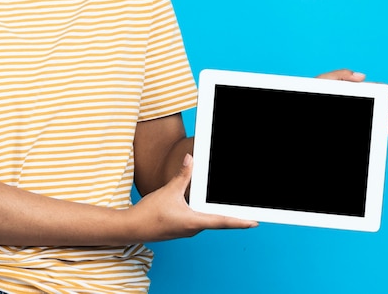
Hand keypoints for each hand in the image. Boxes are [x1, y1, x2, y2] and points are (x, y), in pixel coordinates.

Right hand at [127, 154, 256, 241]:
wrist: (133, 228)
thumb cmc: (150, 213)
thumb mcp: (168, 191)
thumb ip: (182, 175)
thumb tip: (191, 158)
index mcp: (194, 222)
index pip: (222, 221)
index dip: (240, 221)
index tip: (255, 222)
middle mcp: (194, 229)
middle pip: (217, 221)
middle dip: (231, 215)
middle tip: (246, 210)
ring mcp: (187, 230)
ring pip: (207, 220)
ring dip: (217, 214)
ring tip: (228, 205)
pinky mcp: (180, 228)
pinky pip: (197, 220)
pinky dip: (205, 213)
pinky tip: (203, 205)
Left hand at [316, 68, 387, 133]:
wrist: (304, 111)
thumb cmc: (311, 95)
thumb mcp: (323, 81)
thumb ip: (341, 74)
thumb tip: (362, 76)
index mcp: (351, 90)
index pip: (372, 89)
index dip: (384, 89)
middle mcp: (357, 104)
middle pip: (378, 104)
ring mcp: (357, 116)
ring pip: (376, 117)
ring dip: (386, 117)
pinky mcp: (355, 129)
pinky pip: (371, 130)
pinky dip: (380, 130)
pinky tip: (385, 129)